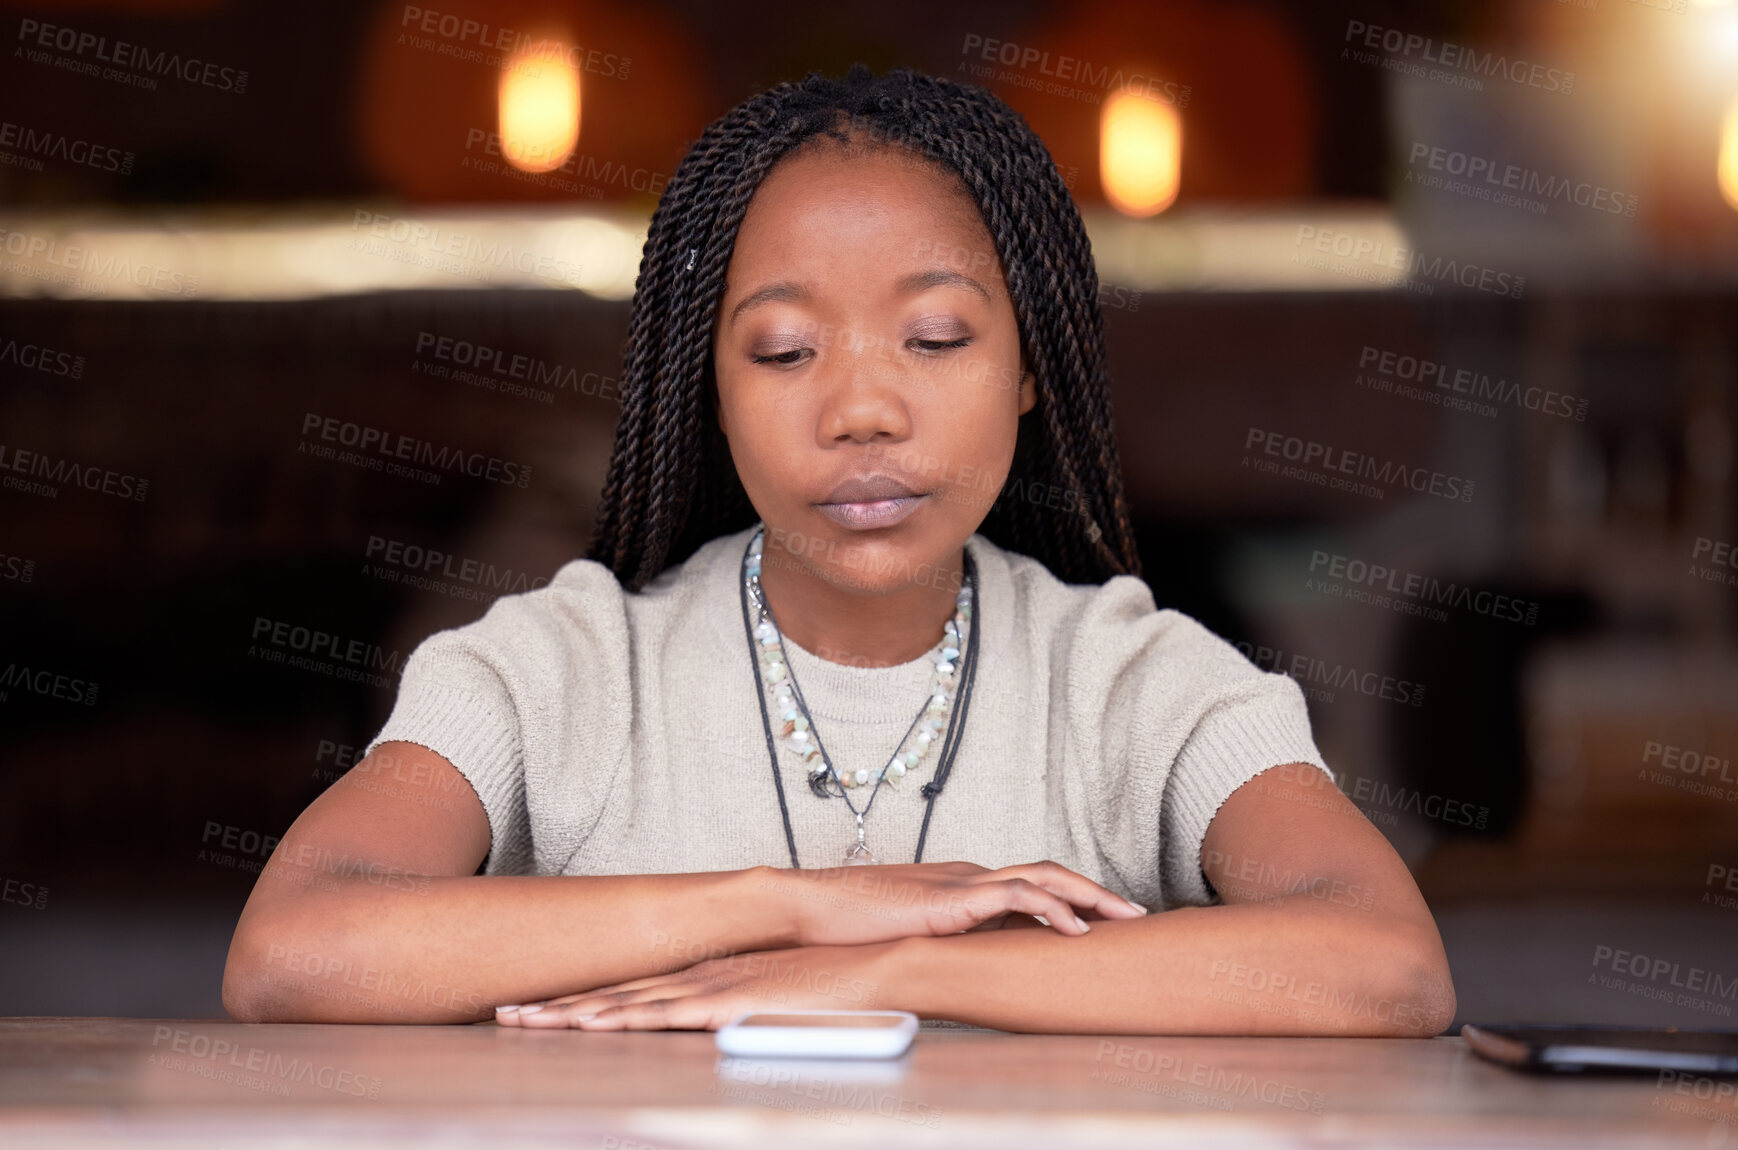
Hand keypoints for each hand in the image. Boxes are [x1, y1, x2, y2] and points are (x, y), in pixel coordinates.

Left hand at [494, 944, 889, 1030]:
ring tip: (525, 1022)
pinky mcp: (729, 1004)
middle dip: (556, 1006)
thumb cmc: (834, 990)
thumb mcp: (776, 1004)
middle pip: (615, 996)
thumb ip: (744, 1015)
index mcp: (707, 979)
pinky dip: (627, 1018)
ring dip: (574, 1014)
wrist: (876, 966)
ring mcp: (713, 989)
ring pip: (628, 1004)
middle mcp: (700, 979)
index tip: (537, 1010)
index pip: (631, 993)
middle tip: (504, 1015)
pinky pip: (668, 1014)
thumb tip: (720, 1032)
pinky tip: (594, 1023)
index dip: (580, 1002)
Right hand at [763, 860, 1146, 946]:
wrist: (812, 908)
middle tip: (1136, 915)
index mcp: (961, 884)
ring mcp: (963, 882)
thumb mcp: (910, 938)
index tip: (1106, 921)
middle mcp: (969, 875)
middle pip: (1048, 873)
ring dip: (1090, 895)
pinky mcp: (953, 898)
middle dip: (1096, 892)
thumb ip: (945, 944)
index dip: (1071, 899)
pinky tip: (1077, 930)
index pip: (1029, 883)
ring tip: (1125, 918)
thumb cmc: (850, 927)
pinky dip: (1053, 909)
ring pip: (1044, 876)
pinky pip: (1015, 896)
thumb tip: (971, 969)